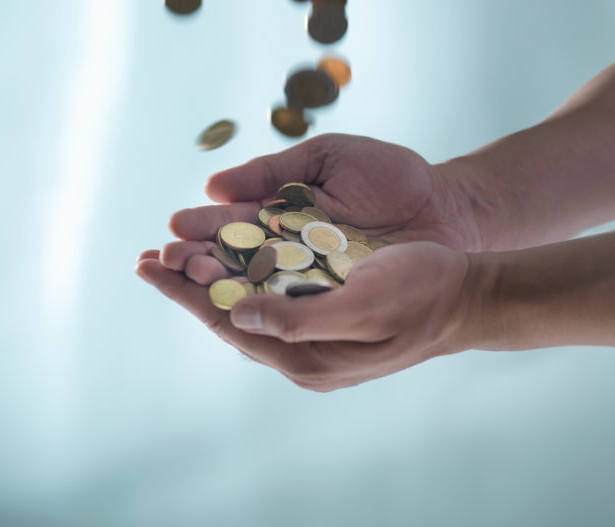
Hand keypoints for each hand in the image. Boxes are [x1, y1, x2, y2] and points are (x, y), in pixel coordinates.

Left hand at [136, 240, 473, 390]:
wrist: (466, 296)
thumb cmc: (421, 296)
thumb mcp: (364, 306)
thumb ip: (300, 320)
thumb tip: (238, 317)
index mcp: (307, 357)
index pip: (229, 323)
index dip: (186, 294)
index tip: (150, 267)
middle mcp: (302, 350)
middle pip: (229, 315)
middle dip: (188, 286)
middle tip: (148, 259)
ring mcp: (313, 334)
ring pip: (246, 304)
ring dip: (210, 279)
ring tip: (175, 257)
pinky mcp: (324, 312)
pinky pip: (271, 296)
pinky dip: (242, 275)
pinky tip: (227, 260)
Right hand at [159, 134, 487, 283]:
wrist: (448, 207)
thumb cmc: (390, 176)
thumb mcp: (329, 157)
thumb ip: (273, 169)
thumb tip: (215, 186)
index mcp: (281, 213)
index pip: (231, 225)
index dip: (203, 229)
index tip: (173, 229)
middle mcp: (288, 252)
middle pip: (233, 261)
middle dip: (198, 262)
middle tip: (169, 260)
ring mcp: (310, 281)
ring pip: (255, 289)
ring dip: (219, 287)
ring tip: (187, 279)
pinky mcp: (334, 304)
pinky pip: (292, 310)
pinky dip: (262, 310)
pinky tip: (233, 309)